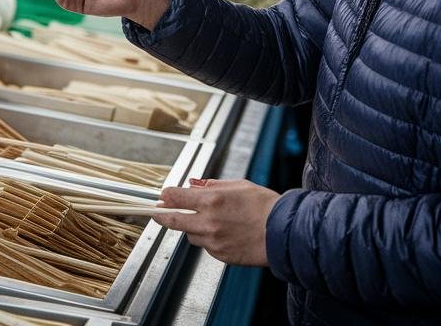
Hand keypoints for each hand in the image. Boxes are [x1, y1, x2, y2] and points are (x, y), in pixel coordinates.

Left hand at [154, 179, 280, 266]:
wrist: (284, 233)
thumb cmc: (264, 206)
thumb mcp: (238, 186)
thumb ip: (211, 186)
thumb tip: (192, 184)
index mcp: (211, 201)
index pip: (176, 198)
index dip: (166, 196)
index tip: (163, 195)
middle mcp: (208, 223)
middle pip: (173, 220)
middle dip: (162, 215)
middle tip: (157, 212)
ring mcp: (213, 241)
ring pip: (191, 234)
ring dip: (193, 227)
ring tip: (213, 221)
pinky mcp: (220, 255)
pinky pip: (206, 246)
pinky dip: (209, 239)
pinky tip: (226, 232)